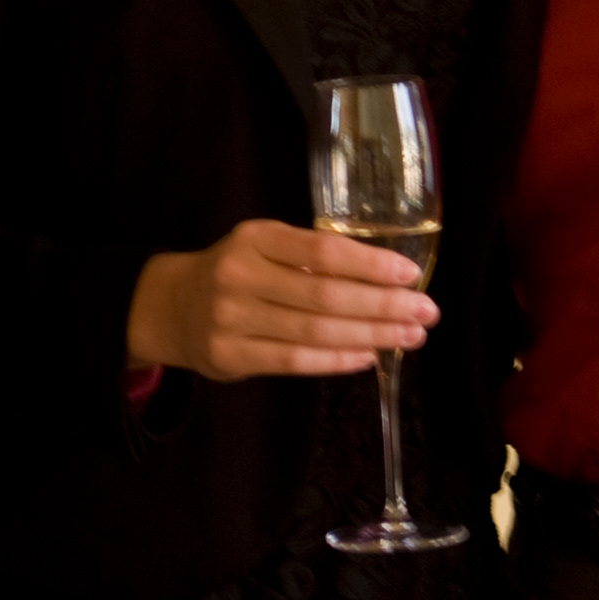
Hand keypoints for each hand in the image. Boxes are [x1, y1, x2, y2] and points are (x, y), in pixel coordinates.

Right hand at [126, 218, 438, 382]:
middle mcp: (241, 275)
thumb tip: (385, 277)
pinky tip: (368, 357)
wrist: (172, 306)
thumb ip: (310, 257)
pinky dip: (336, 361)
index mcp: (256, 238)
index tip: (410, 274)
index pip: (322, 251)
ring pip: (313, 332)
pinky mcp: (230, 356)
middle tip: (425, 312)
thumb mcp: (264, 247)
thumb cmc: (236, 271)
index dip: (370, 264)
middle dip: (382, 305)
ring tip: (409, 336)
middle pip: (324, 295)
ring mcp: (232, 319)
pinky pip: (293, 361)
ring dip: (369, 336)